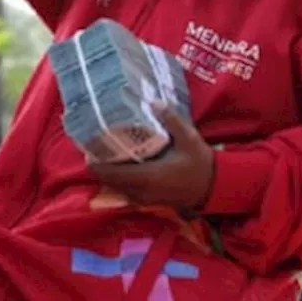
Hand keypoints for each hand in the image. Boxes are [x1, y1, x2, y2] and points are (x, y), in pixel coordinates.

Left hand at [88, 103, 215, 209]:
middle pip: (110, 182)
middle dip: (100, 167)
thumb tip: (154, 102)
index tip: (87, 150)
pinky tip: (123, 165)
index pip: (112, 174)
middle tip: (95, 147)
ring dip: (110, 175)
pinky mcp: (150, 200)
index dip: (96, 165)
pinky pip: (127, 192)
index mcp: (147, 177)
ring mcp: (146, 198)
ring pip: (118, 188)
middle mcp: (142, 191)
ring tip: (106, 154)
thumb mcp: (188, 138)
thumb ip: (171, 120)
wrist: (215, 187)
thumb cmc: (200, 164)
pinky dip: (121, 180)